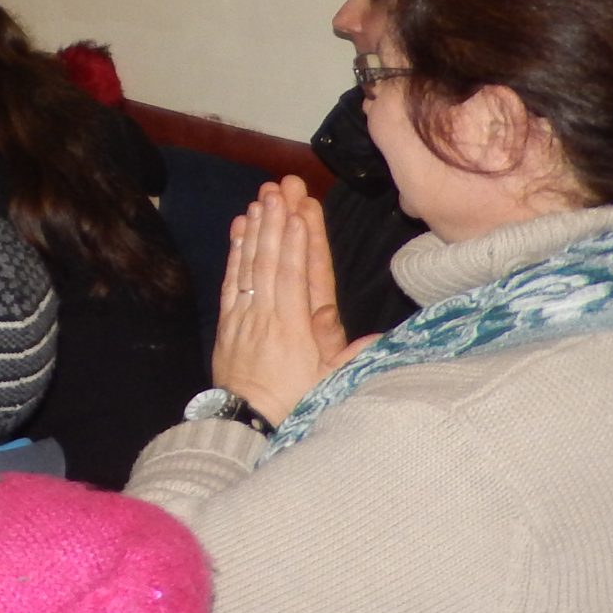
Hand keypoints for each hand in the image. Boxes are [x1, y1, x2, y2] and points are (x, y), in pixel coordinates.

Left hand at [213, 178, 347, 424]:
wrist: (243, 423)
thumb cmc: (291, 404)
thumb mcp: (329, 386)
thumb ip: (352, 358)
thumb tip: (384, 338)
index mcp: (293, 330)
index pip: (295, 279)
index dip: (296, 245)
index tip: (298, 214)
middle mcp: (266, 316)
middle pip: (271, 262)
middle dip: (275, 223)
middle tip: (279, 189)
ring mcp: (244, 316)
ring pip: (249, 265)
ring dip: (256, 229)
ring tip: (260, 198)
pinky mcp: (228, 320)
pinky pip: (232, 279)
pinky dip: (236, 252)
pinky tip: (240, 228)